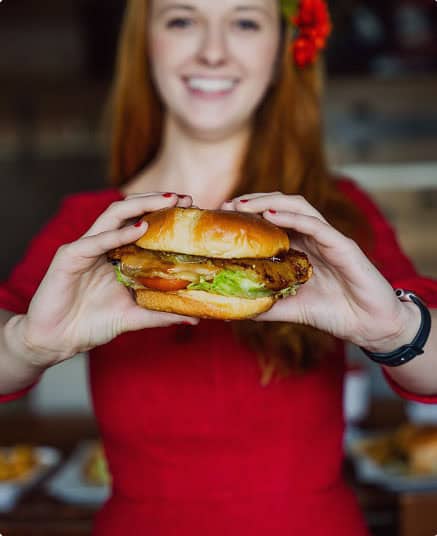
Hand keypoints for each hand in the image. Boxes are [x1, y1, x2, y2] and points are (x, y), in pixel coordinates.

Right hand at [20, 192, 198, 367]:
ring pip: (113, 215)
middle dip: (157, 201)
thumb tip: (195, 317)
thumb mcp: (134, 317)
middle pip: (130, 211)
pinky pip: (95, 241)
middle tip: (184, 198)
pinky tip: (140, 229)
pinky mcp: (69, 257)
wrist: (57, 340)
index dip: (165, 214)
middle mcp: (103, 245)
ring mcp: (86, 248)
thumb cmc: (91, 324)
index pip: (142, 223)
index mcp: (117, 254)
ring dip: (142, 205)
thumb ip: (161, 314)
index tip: (192, 209)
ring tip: (168, 201)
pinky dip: (118, 234)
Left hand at [222, 193, 418, 350]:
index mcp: (301, 248)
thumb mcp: (290, 308)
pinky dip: (294, 217)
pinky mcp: (344, 246)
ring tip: (244, 205)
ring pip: (299, 207)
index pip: (272, 220)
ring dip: (270, 202)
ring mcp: (329, 239)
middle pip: (282, 206)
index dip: (248, 214)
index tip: (222, 216)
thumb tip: (232, 309)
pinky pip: (317, 226)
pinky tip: (272, 215)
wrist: (370, 327)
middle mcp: (313, 238)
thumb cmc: (334, 313)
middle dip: (253, 201)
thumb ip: (265, 305)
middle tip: (228, 206)